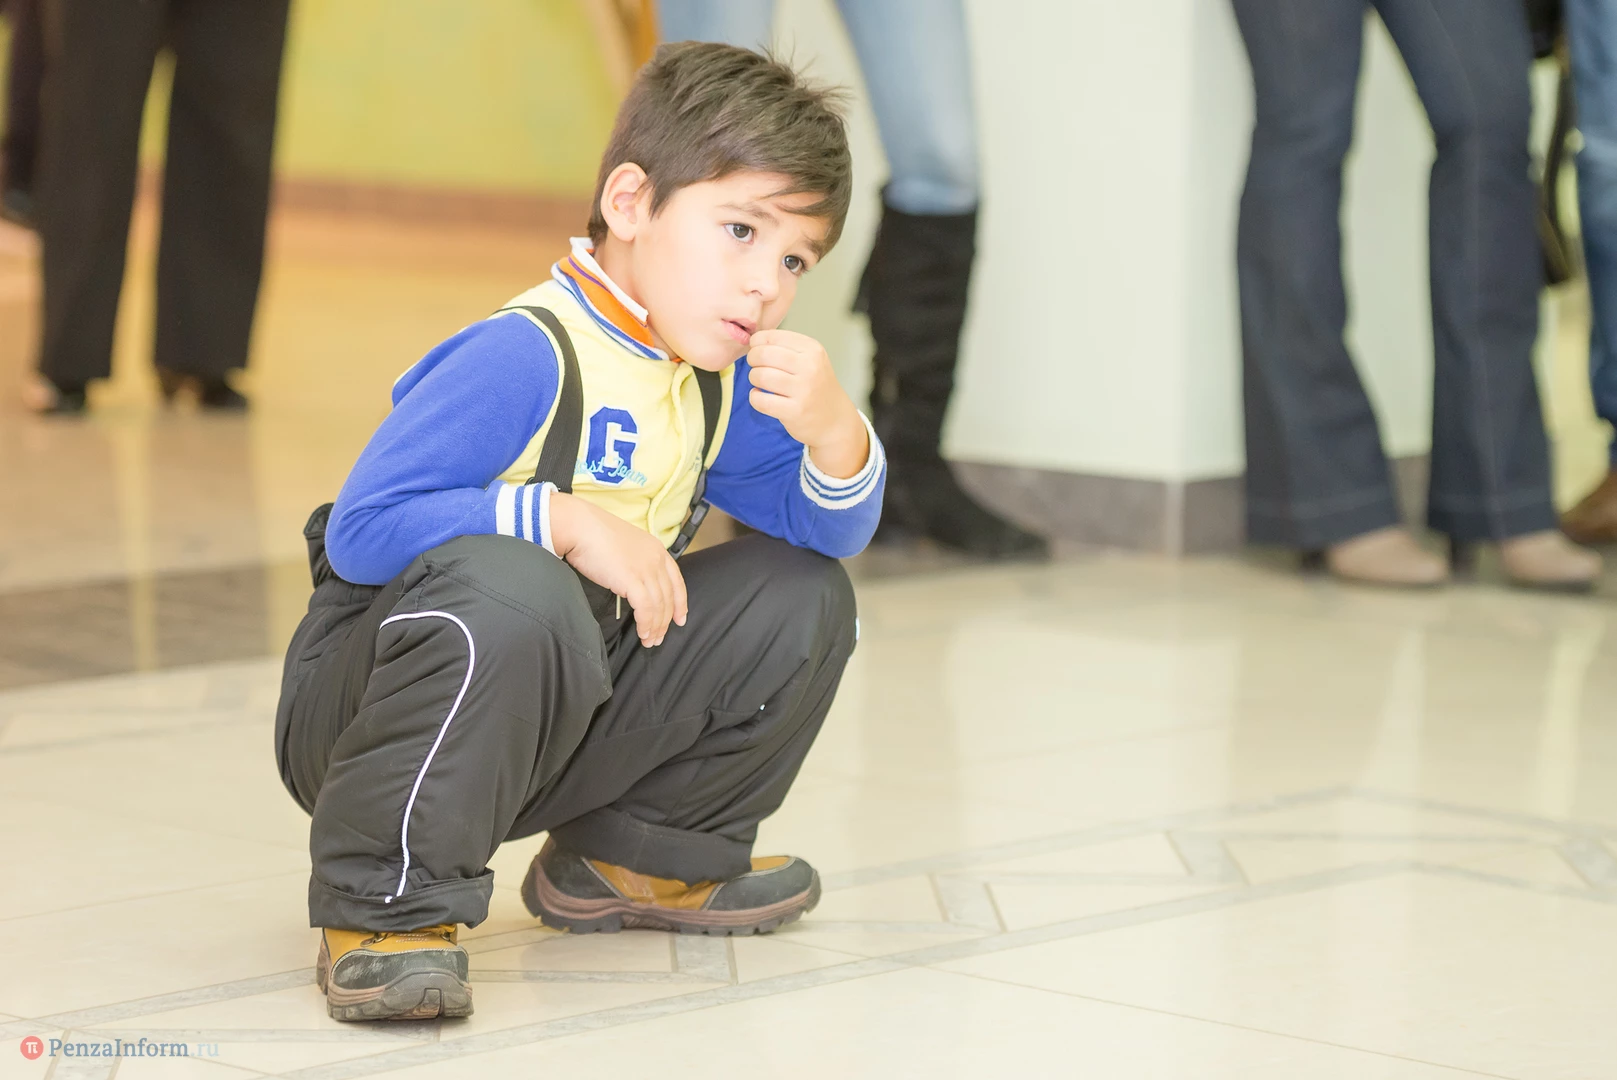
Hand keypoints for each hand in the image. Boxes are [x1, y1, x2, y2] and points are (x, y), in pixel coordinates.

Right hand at [548, 492, 685, 646]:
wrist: (579, 526)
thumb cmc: (593, 535)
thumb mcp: (624, 547)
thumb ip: (635, 563)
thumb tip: (633, 585)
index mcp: (656, 549)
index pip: (677, 581)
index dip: (680, 602)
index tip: (680, 618)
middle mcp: (656, 559)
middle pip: (669, 597)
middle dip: (666, 621)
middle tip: (658, 637)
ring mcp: (646, 569)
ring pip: (659, 606)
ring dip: (655, 627)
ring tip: (649, 641)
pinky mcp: (632, 580)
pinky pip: (646, 609)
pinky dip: (646, 624)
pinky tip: (642, 633)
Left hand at [747, 329, 869, 477]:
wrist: (835, 420)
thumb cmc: (817, 387)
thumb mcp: (811, 360)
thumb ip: (786, 348)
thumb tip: (753, 342)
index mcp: (813, 350)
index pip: (773, 337)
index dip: (757, 342)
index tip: (756, 349)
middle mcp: (810, 367)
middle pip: (763, 355)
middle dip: (753, 360)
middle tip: (757, 367)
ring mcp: (803, 390)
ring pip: (760, 376)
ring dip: (754, 379)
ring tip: (760, 383)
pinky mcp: (794, 411)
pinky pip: (760, 400)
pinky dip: (755, 398)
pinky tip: (761, 397)